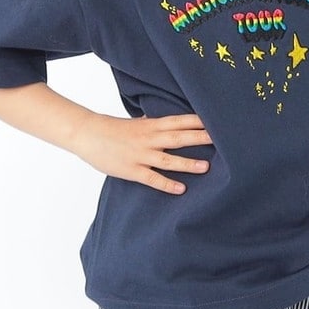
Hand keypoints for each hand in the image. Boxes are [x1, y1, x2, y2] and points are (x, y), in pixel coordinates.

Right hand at [72, 112, 212, 192]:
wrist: (86, 134)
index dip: (198, 120)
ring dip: (188, 163)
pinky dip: (167, 184)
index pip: (179, 120)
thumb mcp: (137, 123)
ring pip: (168, 160)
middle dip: (200, 138)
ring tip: (206, 167)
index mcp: (151, 125)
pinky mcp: (132, 170)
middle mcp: (148, 139)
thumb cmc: (112, 128)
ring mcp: (140, 155)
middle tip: (222, 139)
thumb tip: (173, 121)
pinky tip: (181, 189)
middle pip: (179, 138)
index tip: (217, 119)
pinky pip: (152, 179)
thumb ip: (155, 124)